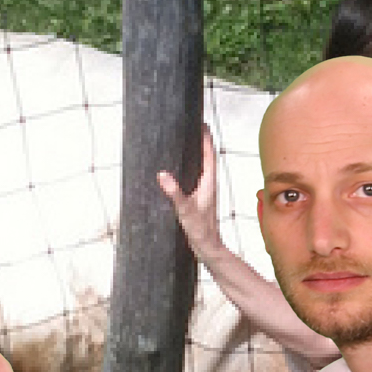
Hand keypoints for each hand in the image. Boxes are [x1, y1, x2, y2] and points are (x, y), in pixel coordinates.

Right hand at [157, 123, 222, 260]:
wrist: (208, 248)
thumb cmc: (200, 230)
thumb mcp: (185, 210)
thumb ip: (174, 193)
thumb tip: (162, 174)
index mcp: (208, 183)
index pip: (209, 155)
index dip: (206, 139)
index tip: (201, 123)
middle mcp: (208, 185)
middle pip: (206, 157)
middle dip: (201, 142)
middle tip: (193, 126)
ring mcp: (205, 192)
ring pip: (202, 167)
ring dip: (197, 154)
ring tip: (187, 142)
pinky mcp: (199, 199)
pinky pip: (196, 177)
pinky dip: (191, 168)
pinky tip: (181, 170)